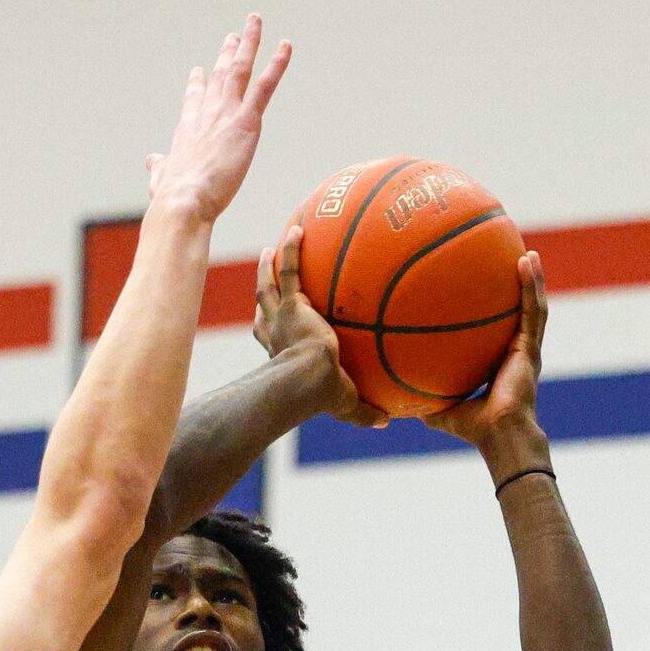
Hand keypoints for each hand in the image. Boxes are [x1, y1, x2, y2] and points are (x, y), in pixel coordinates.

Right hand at [146, 16, 291, 224]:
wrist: (184, 201)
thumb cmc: (172, 197)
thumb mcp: (160, 179)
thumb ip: (158, 167)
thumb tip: (150, 161)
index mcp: (187, 128)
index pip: (194, 98)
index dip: (198, 83)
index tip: (200, 70)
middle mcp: (206, 113)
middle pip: (219, 75)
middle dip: (227, 53)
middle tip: (234, 36)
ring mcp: (226, 113)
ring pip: (240, 69)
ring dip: (249, 42)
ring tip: (255, 21)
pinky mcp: (246, 122)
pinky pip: (265, 86)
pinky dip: (276, 64)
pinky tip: (285, 46)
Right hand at [255, 225, 386, 427]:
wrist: (309, 380)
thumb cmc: (322, 397)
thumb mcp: (347, 405)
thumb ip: (366, 412)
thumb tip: (387, 421)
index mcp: (283, 355)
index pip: (271, 339)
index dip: (268, 329)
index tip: (268, 320)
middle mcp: (276, 335)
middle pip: (263, 309)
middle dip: (262, 293)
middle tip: (264, 278)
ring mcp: (281, 318)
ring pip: (268, 287)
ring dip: (267, 268)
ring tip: (268, 250)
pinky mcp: (292, 305)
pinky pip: (292, 270)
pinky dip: (293, 249)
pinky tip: (298, 229)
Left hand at [425, 251, 550, 474]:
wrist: (498, 434)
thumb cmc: (473, 428)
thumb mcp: (439, 409)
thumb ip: (422, 397)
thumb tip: (391, 392)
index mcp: (497, 364)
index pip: (495, 333)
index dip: (493, 314)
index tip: (483, 292)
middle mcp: (514, 353)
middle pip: (515, 313)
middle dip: (515, 289)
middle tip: (508, 262)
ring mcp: (525, 349)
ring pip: (532, 306)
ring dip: (530, 279)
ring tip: (527, 253)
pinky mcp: (530, 347)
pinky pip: (533, 310)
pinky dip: (531, 285)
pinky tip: (527, 261)